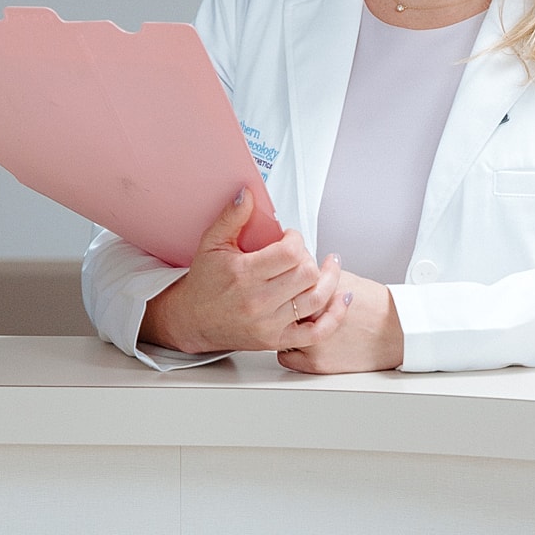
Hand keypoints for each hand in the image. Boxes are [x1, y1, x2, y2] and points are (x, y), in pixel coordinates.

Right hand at [141, 188, 349, 354]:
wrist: (192, 320)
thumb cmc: (204, 283)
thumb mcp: (211, 243)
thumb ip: (232, 216)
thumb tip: (248, 193)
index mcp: (244, 275)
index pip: (290, 253)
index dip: (296, 239)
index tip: (289, 237)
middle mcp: (259, 302)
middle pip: (307, 274)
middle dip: (309, 257)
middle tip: (300, 255)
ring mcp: (269, 324)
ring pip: (317, 299)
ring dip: (330, 280)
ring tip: (330, 267)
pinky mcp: (276, 341)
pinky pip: (316, 333)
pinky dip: (334, 316)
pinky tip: (341, 298)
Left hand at [278, 271, 403, 374]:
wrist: (397, 331)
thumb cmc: (375, 306)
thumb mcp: (343, 279)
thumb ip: (315, 279)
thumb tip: (294, 275)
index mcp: (318, 292)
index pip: (285, 284)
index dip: (285, 283)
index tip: (286, 284)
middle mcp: (312, 318)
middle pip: (279, 307)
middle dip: (282, 304)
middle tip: (287, 302)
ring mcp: (313, 342)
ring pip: (279, 331)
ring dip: (284, 327)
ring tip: (295, 322)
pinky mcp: (317, 364)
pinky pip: (286, 356)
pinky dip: (290, 348)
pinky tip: (300, 341)